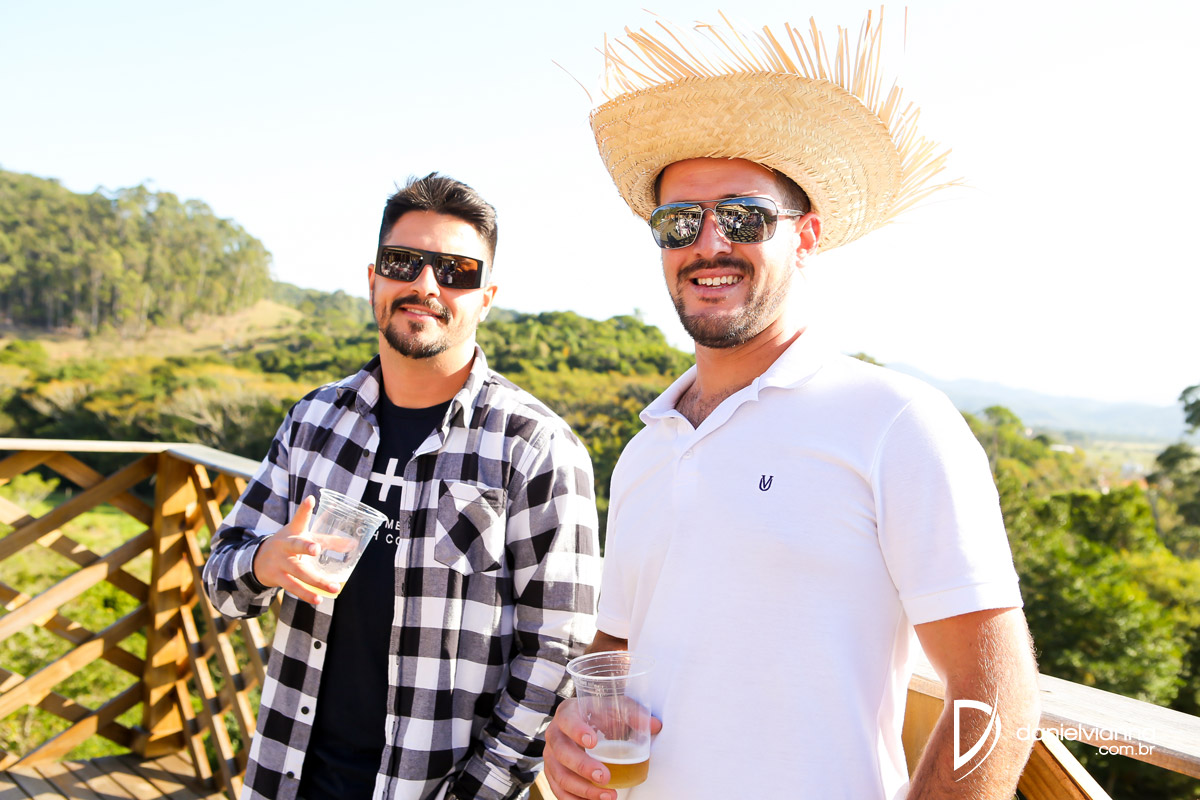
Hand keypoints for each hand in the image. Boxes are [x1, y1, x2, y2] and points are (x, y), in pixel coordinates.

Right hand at [250, 496, 340, 604]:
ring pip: (298, 572)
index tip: (310, 500)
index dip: (304, 509)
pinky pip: (293, 587)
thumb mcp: (303, 537)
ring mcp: (280, 562)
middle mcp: (285, 545)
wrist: (258, 560)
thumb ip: (327, 540)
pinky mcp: (278, 578)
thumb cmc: (289, 545)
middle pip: (296, 545)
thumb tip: (353, 544)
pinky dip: (306, 594)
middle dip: (306, 547)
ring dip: (316, 581)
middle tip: (316, 549)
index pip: (299, 518)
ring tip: (334, 588)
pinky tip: (318, 600)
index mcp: (293, 532)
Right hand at [543, 698, 661, 799]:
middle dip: (583, 767)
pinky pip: (559, 791)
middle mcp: (555, 734)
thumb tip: (655, 726)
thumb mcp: (614, 706)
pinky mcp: (553, 773)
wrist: (581, 720)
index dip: (577, 731)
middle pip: (562, 753)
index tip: (592, 741)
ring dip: (583, 790)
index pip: (567, 721)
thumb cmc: (597, 714)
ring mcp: (551, 756)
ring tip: (609, 796)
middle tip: (605, 776)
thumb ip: (633, 714)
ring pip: (560, 776)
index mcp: (567, 713)